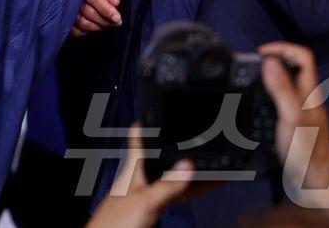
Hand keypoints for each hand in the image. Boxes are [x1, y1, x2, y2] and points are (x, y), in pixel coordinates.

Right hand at [73, 0, 123, 35]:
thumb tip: (115, 2)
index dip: (106, 10)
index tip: (117, 18)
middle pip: (88, 12)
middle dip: (104, 20)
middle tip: (116, 22)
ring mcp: (69, 6)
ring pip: (81, 22)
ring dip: (97, 26)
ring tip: (107, 23)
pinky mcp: (67, 17)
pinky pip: (75, 30)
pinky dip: (86, 31)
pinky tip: (95, 25)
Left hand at [87, 126, 206, 227]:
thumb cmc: (116, 223)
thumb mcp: (144, 201)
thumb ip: (166, 184)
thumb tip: (187, 163)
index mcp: (133, 172)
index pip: (138, 142)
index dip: (145, 126)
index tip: (154, 111)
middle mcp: (139, 181)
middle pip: (161, 161)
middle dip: (180, 154)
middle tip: (202, 146)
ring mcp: (144, 196)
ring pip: (170, 180)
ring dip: (188, 175)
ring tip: (212, 170)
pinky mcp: (149, 211)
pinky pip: (172, 197)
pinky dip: (186, 192)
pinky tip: (196, 190)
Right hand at [258, 41, 328, 221]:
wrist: (316, 188)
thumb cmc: (308, 157)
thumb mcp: (291, 119)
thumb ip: (281, 89)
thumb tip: (270, 61)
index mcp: (310, 95)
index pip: (303, 57)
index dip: (282, 48)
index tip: (260, 52)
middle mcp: (308, 101)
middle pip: (293, 69)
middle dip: (271, 62)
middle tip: (250, 66)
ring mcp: (302, 114)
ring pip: (286, 87)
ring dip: (268, 79)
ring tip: (250, 82)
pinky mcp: (294, 127)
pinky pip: (280, 104)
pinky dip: (267, 98)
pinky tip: (256, 108)